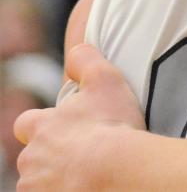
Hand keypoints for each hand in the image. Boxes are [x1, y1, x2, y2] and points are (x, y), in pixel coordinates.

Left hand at [14, 44, 144, 190]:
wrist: (118, 172)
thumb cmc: (111, 126)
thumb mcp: (105, 79)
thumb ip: (86, 59)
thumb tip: (76, 50)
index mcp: (41, 127)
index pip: (26, 124)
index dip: (43, 125)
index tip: (65, 128)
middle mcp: (31, 159)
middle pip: (35, 157)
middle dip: (55, 156)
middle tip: (86, 154)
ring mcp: (38, 187)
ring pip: (43, 181)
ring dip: (60, 178)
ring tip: (91, 174)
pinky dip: (69, 190)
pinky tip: (90, 186)